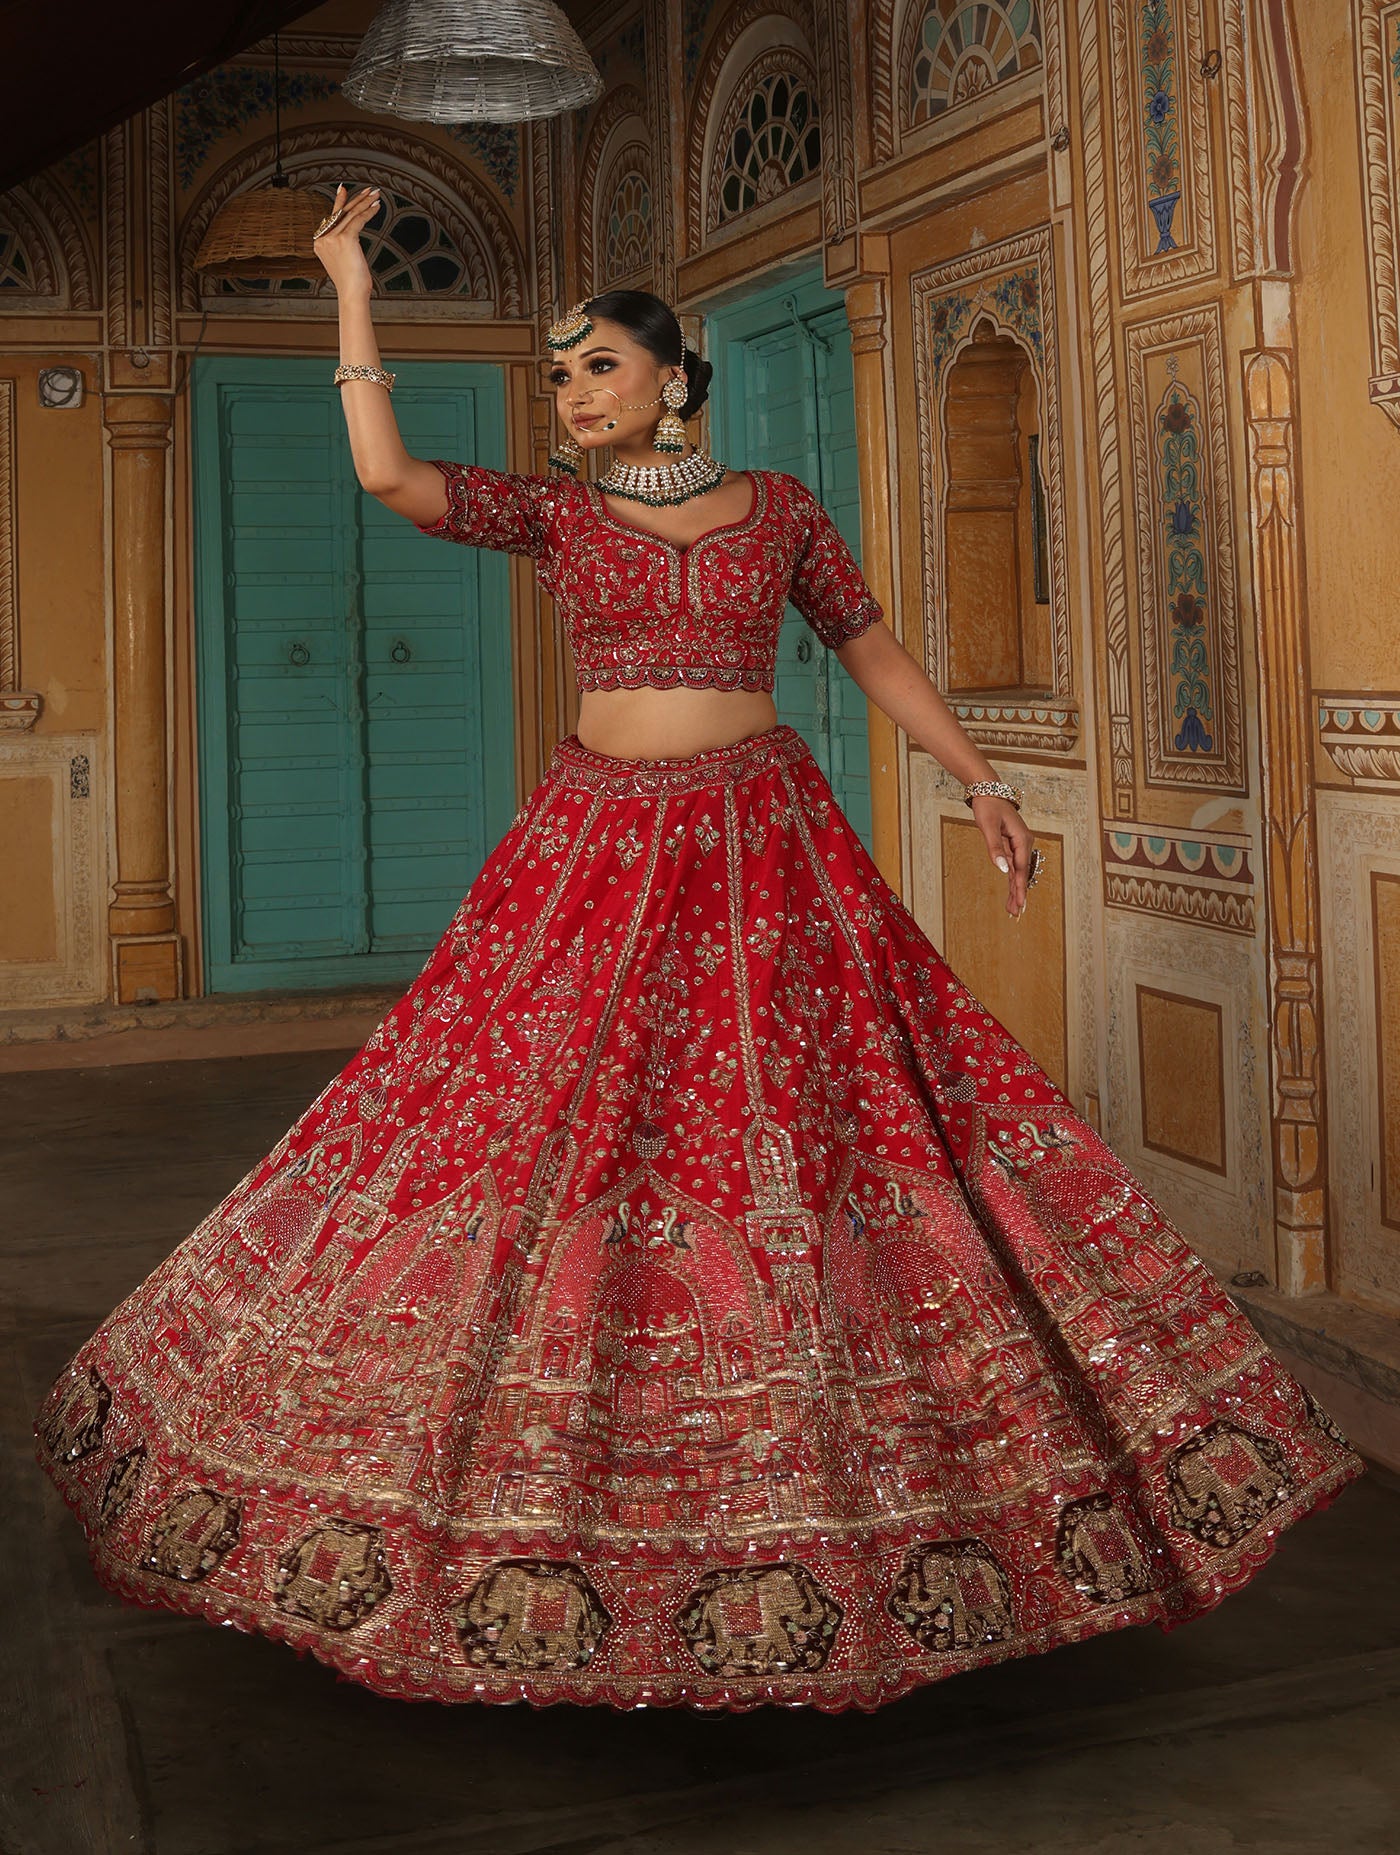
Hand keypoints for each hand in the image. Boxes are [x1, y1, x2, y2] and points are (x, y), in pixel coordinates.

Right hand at [312, 183, 380, 296]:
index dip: (340, 203)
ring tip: (375, 194)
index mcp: (319, 243)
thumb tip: (351, 235)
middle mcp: (323, 238)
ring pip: (350, 214)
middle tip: (367, 190)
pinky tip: (376, 206)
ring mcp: (332, 238)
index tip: (344, 190)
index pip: (332, 219)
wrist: (352, 294)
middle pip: (341, 213)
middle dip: (356, 199)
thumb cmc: (351, 282)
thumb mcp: (342, 260)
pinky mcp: (345, 239)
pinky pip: (358, 220)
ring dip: (365, 202)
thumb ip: (342, 245)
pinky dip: (369, 212)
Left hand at [970, 795, 1037, 919]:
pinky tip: (1011, 893)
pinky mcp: (1011, 846)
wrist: (988, 791)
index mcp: (1022, 839)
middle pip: (1021, 873)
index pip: (1021, 868)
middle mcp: (1023, 843)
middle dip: (1018, 893)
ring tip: (1012, 909)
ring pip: (1017, 872)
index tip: (1021, 903)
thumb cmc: (988, 806)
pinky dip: (1011, 879)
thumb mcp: (988, 826)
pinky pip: (1013, 866)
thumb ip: (995, 848)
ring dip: (1015, 889)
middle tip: (1015, 913)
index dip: (1020, 887)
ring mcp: (1018, 845)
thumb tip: (1002, 869)